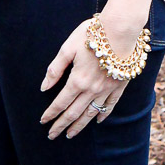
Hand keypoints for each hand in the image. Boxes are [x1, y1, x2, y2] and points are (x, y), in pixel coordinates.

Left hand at [39, 14, 141, 139]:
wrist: (120, 29)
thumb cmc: (91, 34)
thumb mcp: (67, 47)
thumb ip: (55, 69)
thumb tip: (44, 87)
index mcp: (77, 80)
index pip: (60, 102)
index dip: (51, 113)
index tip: (43, 121)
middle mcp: (92, 89)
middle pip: (74, 112)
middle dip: (61, 124)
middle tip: (52, 135)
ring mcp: (107, 89)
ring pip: (90, 113)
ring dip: (79, 125)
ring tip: (70, 134)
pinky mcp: (119, 86)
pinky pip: (110, 105)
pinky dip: (103, 114)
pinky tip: (97, 121)